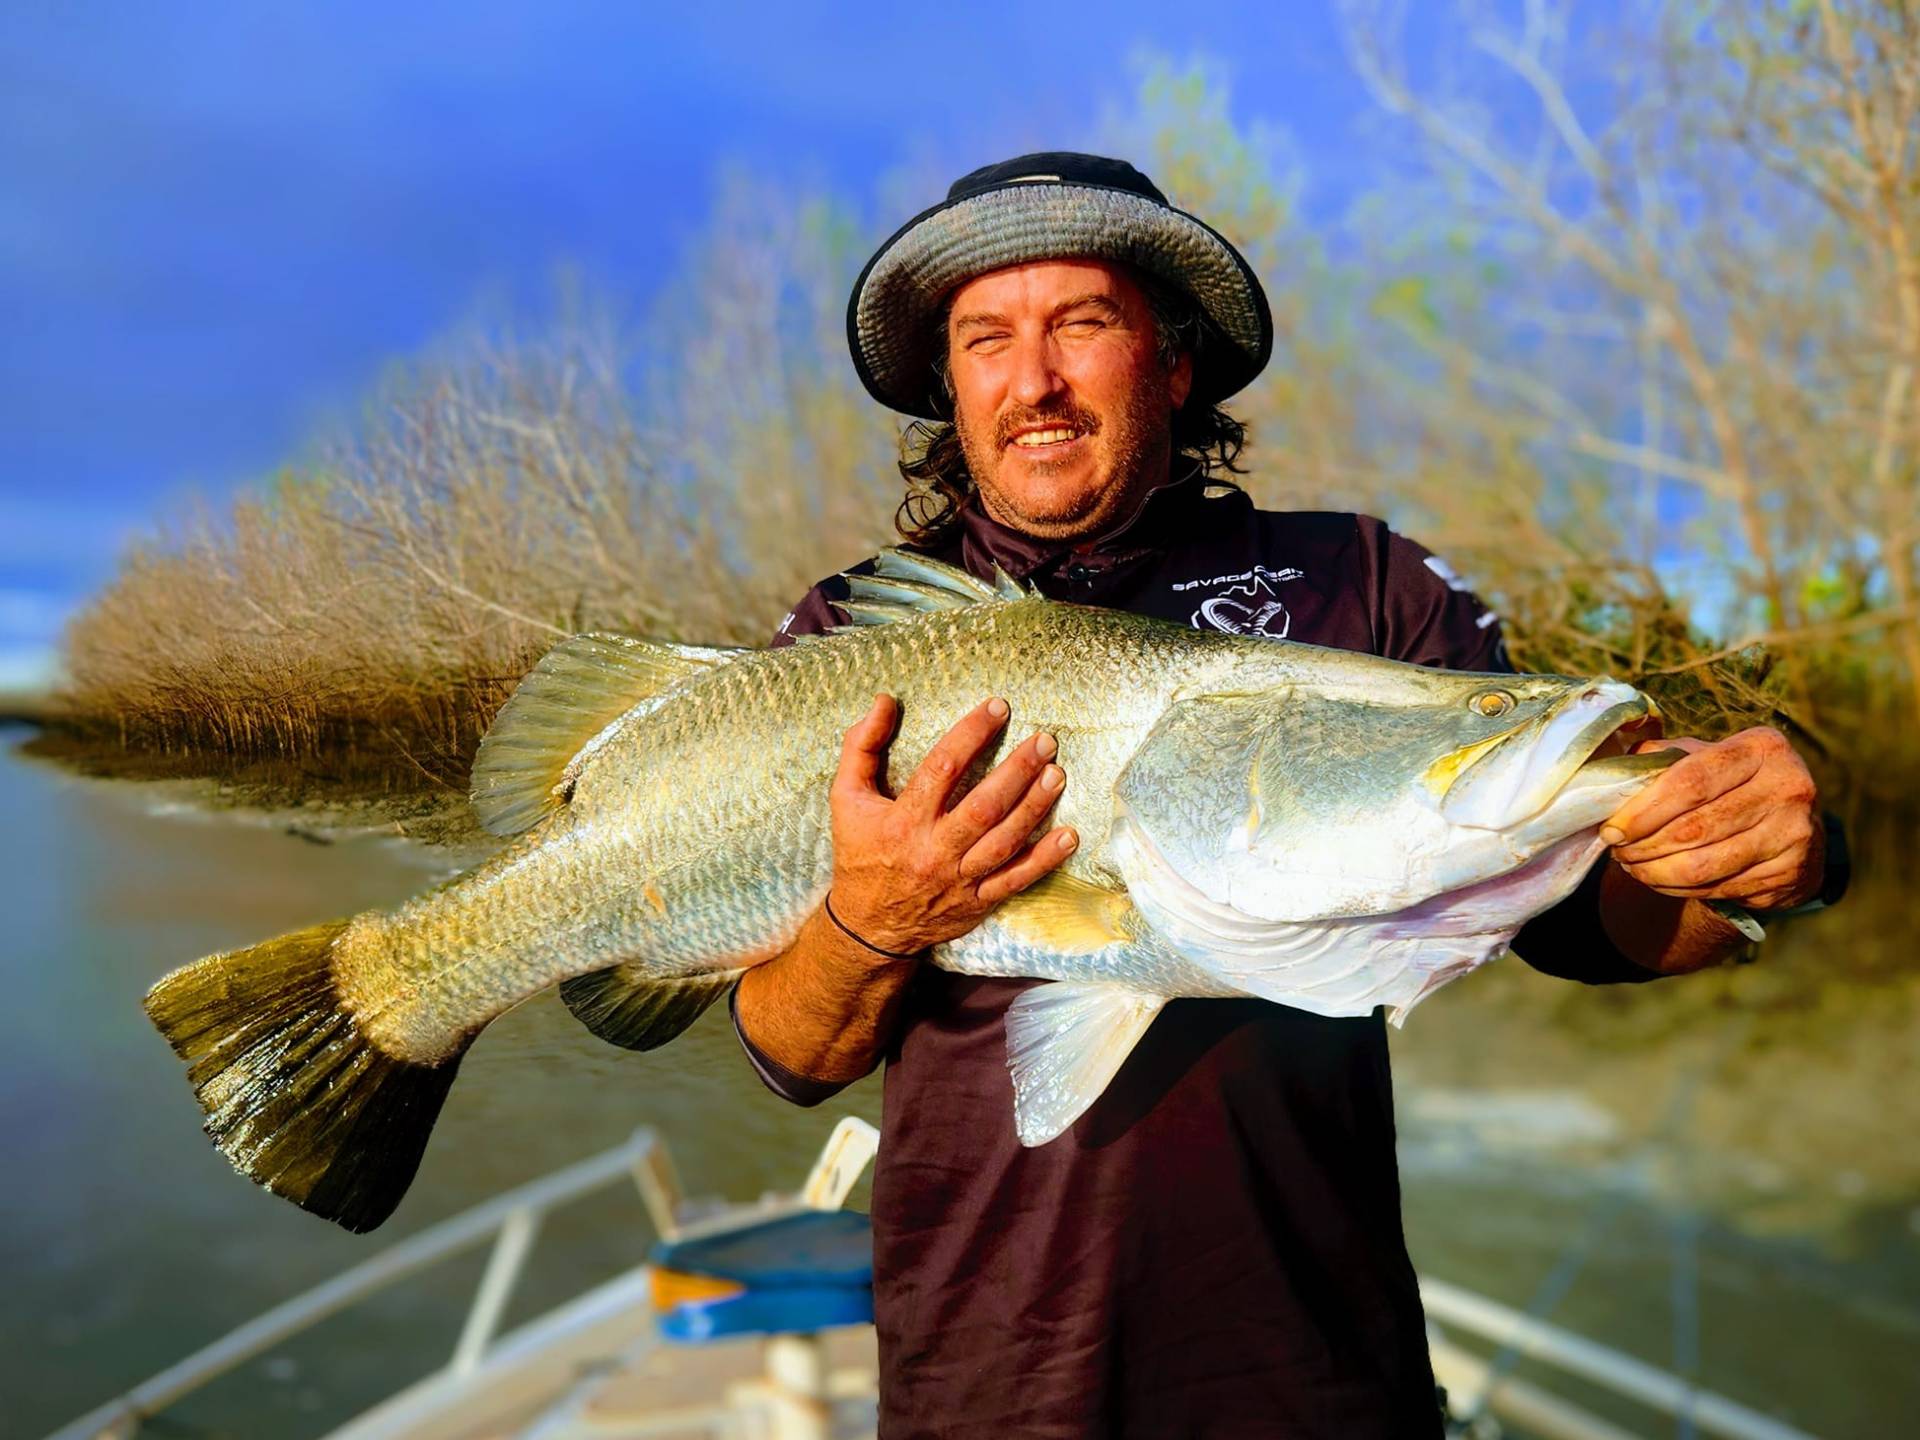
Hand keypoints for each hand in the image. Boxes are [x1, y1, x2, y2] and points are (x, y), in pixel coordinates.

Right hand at [826, 694, 1076, 956]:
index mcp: (904, 820)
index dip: (972, 733)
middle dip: (1018, 770)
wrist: (867, 926)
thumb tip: (884, 701)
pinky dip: (1045, 859)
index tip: (997, 707)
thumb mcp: (846, 797)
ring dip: (1035, 806)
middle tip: (1045, 741)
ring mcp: (959, 879)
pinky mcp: (978, 901)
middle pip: (984, 805)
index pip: (942, 767)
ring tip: (1057, 774)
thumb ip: (861, 746)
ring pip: (1005, 840)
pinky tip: (1069, 836)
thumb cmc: (860, 852)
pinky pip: (1016, 880)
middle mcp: (934, 849)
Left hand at [1599, 727, 1821, 911]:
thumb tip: (1612, 780)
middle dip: (1644, 844)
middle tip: (1618, 850)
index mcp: (1761, 748)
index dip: (1644, 810)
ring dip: (1656, 871)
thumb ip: (1661, 758)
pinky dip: (1680, 888)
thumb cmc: (1731, 784)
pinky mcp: (1792, 872)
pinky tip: (1662, 879)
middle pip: (1694, 828)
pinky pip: (1719, 888)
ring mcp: (1794, 833)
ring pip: (1704, 865)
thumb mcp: (1702, 757)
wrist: (1790, 825)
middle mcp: (1788, 787)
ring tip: (1633, 866)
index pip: (1690, 782)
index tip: (1612, 828)